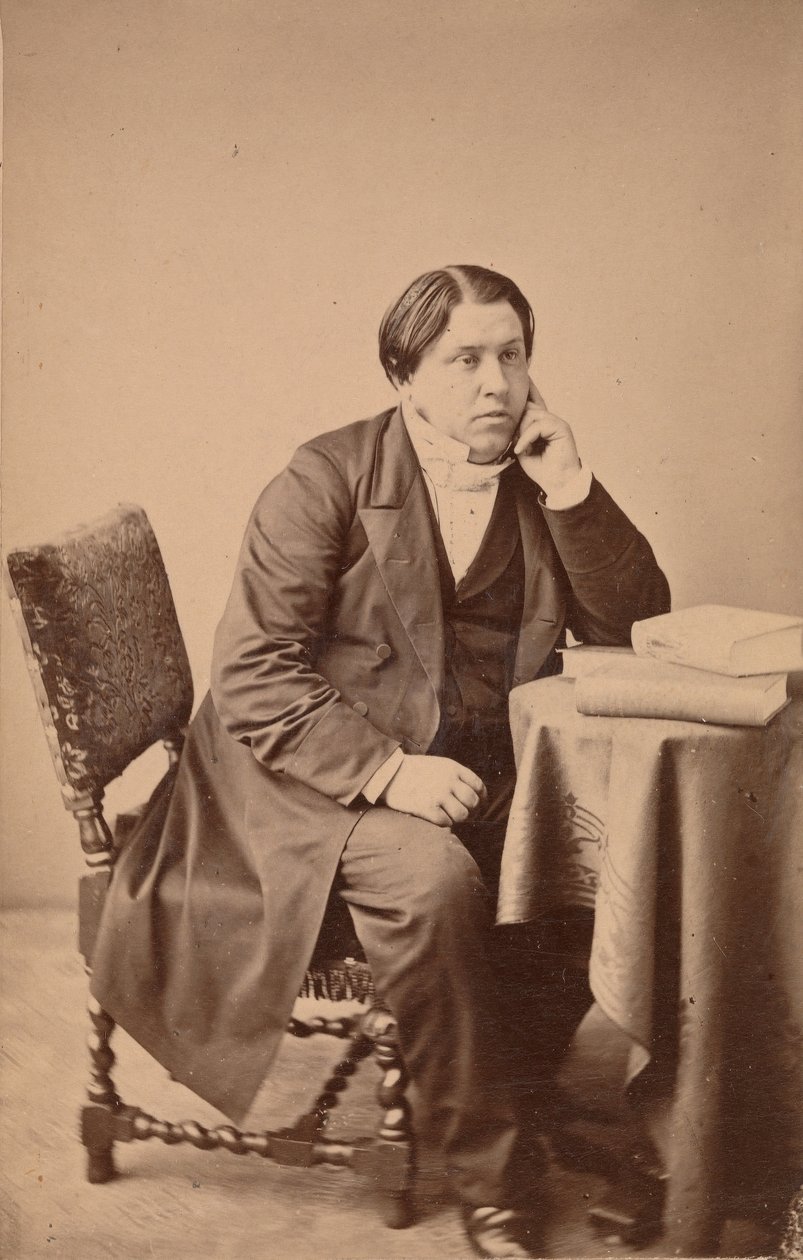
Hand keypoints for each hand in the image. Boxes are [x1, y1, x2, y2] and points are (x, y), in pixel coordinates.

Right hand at [379, 755, 486, 826]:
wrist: (388, 773)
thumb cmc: (414, 771)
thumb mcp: (439, 765)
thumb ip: (456, 776)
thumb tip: (474, 795)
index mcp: (453, 768)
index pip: (478, 786)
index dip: (482, 799)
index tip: (478, 806)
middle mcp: (448, 781)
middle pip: (473, 802)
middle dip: (472, 811)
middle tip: (465, 815)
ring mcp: (437, 795)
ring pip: (462, 815)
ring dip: (458, 819)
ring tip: (450, 817)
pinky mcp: (426, 808)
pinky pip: (446, 823)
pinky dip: (444, 823)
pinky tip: (437, 818)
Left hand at [514, 380, 581, 495]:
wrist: (557, 483)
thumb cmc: (541, 469)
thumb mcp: (523, 447)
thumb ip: (519, 431)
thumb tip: (514, 416)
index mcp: (541, 424)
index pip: (533, 401)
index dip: (529, 388)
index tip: (524, 373)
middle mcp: (550, 420)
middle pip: (527, 408)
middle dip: (518, 425)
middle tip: (518, 445)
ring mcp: (557, 422)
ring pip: (531, 415)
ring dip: (522, 434)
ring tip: (522, 450)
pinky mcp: (562, 427)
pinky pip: (537, 425)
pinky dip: (526, 438)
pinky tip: (522, 450)